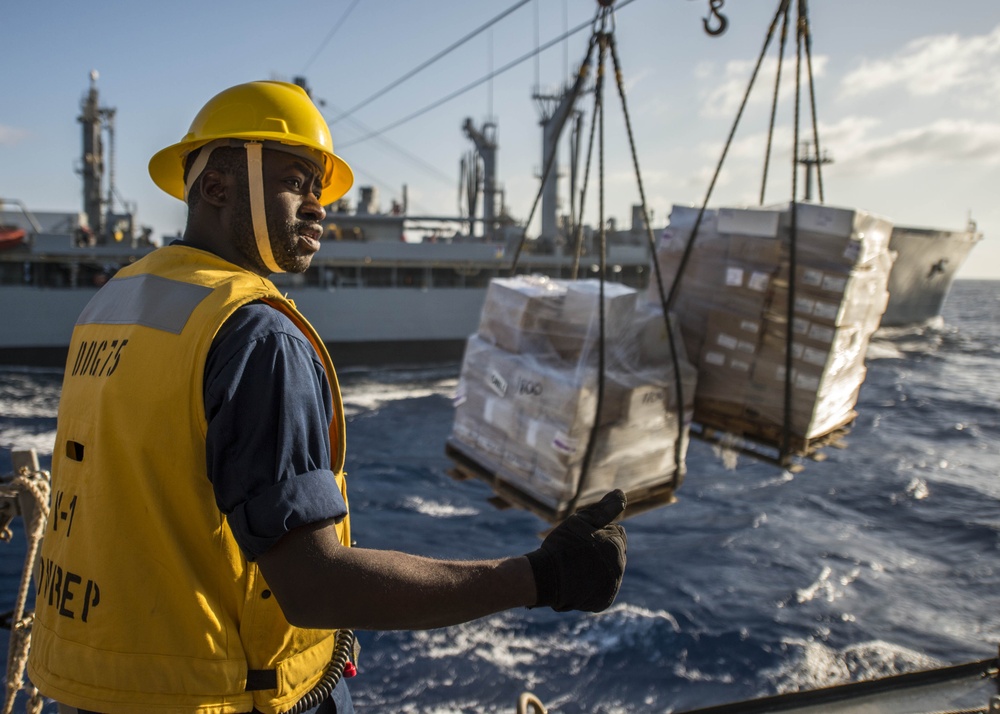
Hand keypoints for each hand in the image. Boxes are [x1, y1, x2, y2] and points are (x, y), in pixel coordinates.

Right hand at [525, 490, 627, 611]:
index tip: (581, 538)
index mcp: (617, 545)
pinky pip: (601, 589)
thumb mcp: (581, 521)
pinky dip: (592, 586)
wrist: (545, 577)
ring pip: (607, 570)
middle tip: (576, 553)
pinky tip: (577, 582)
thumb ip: (605, 509)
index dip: (596, 533)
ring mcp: (612, 586)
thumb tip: (622, 494)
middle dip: (598, 551)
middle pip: (613, 552)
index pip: (615, 533)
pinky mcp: (603, 601)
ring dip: (596, 568)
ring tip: (575, 567)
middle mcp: (619, 567)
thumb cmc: (561, 545)